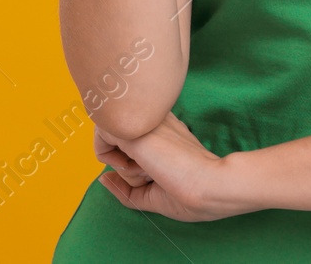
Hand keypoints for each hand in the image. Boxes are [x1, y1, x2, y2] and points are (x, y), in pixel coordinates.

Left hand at [96, 111, 252, 222]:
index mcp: (162, 126)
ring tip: (149, 172)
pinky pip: (100, 136)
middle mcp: (151, 117)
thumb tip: (102, 179)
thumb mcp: (153, 193)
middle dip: (125, 163)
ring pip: (108, 136)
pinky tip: (137, 167)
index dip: (131, 160)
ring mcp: (142, 120)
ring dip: (122, 164)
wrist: (211, 186)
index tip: (152, 174)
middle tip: (150, 174)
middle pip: (117, 136)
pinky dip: (109, 158)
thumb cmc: (191, 193)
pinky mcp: (133, 127)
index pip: (129, 134)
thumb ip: (127, 187)